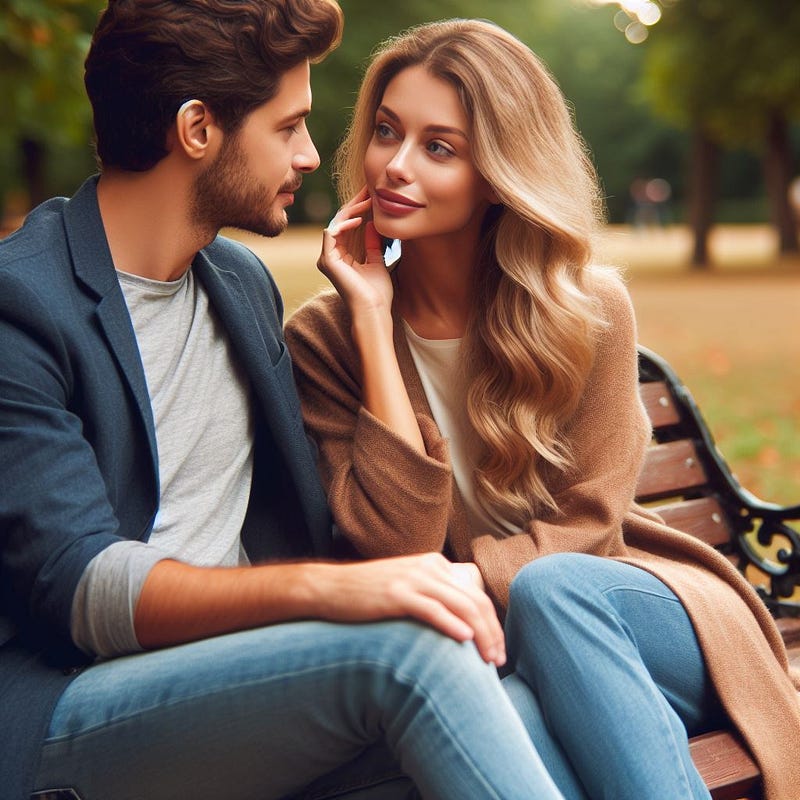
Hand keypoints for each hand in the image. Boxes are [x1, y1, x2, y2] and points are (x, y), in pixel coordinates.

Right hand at [313, 553, 506, 666]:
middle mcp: (429, 567)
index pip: (477, 594)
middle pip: (475, 600)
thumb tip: (463, 625)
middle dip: (493, 633)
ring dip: (481, 635)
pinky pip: (432, 609)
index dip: (493, 624)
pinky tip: (465, 640)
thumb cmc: (370, 595)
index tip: (497, 651)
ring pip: (461, 605)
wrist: (331, 588)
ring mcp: (412, 579)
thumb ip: (434, 595)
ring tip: (488, 660)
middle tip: (498, 661)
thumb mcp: (409, 587)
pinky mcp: (396, 594)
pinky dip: (452, 624)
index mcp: (436, 564)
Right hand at [317, 187, 392, 318]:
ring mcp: (327, 258)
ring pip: (335, 224)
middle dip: (355, 204)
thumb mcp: (378, 262)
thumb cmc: (377, 294)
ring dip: (352, 210)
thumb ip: (373, 244)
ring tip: (368, 200)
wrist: (373, 311)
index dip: (359, 209)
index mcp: (341, 257)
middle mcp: (331, 256)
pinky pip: (331, 233)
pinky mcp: (327, 261)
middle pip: (340, 221)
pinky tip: (360, 220)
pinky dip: (344, 225)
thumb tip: (372, 224)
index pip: (347, 226)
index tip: (372, 196)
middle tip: (369, 189)